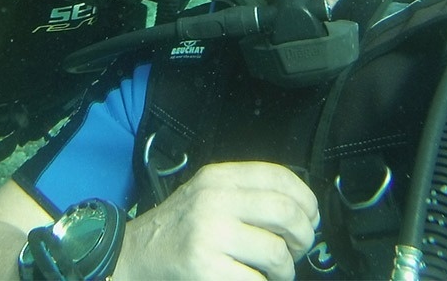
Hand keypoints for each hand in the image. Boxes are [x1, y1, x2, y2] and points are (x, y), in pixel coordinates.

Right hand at [114, 162, 318, 280]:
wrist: (135, 254)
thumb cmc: (180, 228)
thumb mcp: (207, 194)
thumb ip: (244, 192)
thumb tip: (300, 208)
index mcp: (218, 177)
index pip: (277, 176)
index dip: (306, 198)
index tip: (311, 216)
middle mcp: (214, 199)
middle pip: (285, 212)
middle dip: (304, 236)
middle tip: (299, 248)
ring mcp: (208, 233)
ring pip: (276, 251)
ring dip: (287, 268)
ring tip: (279, 271)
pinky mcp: (204, 266)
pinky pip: (256, 280)